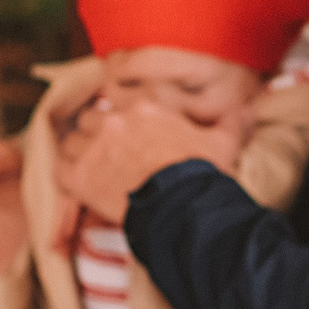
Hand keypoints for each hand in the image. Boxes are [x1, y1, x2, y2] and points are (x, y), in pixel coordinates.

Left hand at [55, 93, 234, 225]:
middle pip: (91, 118)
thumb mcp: (224, 143)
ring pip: (73, 142)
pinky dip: (68, 177)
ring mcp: (94, 147)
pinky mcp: (79, 177)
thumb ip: (232, 122)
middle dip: (97, 133)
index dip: (120, 117)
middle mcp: (115, 120)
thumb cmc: (203, 174)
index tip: (126, 132)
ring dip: (81, 154)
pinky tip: (80, 185)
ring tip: (94, 170)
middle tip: (108, 152)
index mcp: (145, 106)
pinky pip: (61, 170)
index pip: (118, 100)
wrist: (183, 208)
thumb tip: (248, 110)